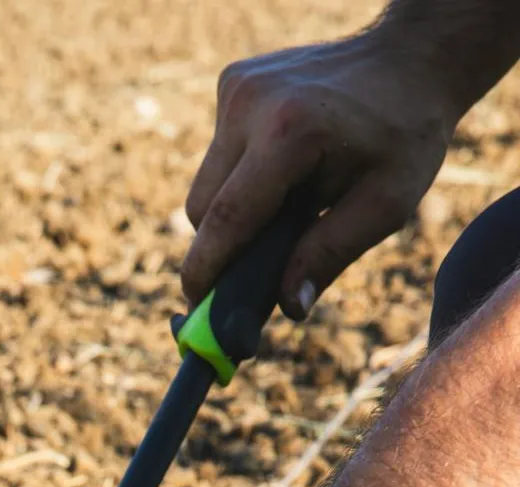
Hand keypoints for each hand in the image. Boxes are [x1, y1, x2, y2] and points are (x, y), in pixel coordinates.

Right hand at [183, 28, 460, 316]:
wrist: (411, 57)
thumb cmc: (405, 134)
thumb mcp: (386, 203)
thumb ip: (331, 254)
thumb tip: (289, 308)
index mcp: (289, 132)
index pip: (225, 218)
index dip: (206, 270)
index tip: (196, 308)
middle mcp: (251, 103)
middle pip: (203, 206)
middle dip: (222, 244)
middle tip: (256, 268)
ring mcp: (237, 86)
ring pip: (205, 183)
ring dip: (231, 209)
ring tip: (283, 207)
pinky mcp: (233, 81)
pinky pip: (218, 154)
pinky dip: (240, 175)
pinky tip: (283, 165)